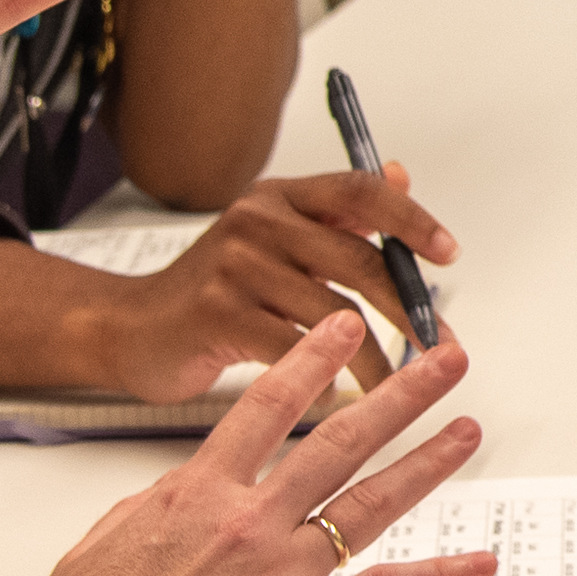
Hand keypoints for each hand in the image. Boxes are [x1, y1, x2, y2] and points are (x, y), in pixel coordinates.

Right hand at [9, 165, 463, 404]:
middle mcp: (257, 223)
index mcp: (278, 197)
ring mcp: (235, 268)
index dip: (410, 219)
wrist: (129, 329)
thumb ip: (336, 215)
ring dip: (377, 361)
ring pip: (335, 316)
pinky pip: (296, 353)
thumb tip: (402, 175)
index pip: (358, 192)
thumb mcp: (273, 239)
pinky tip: (341, 400)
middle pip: (358, 260)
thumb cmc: (214, 291)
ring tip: (401, 389)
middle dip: (410, 308)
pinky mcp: (219, 317)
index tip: (447, 252)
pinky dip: (327, 382)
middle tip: (442, 343)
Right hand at [11, 310, 494, 575]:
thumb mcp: (105, 540)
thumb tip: (184, 489)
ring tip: (468, 429)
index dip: (309, 360)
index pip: (266, 407)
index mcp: (198, 493)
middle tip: (443, 362)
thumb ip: (157, 506)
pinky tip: (480, 562)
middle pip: (339, 441)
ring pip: (372, 502)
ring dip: (427, 462)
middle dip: (399, 395)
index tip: (341, 328)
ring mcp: (282, 574)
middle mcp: (250, 523)